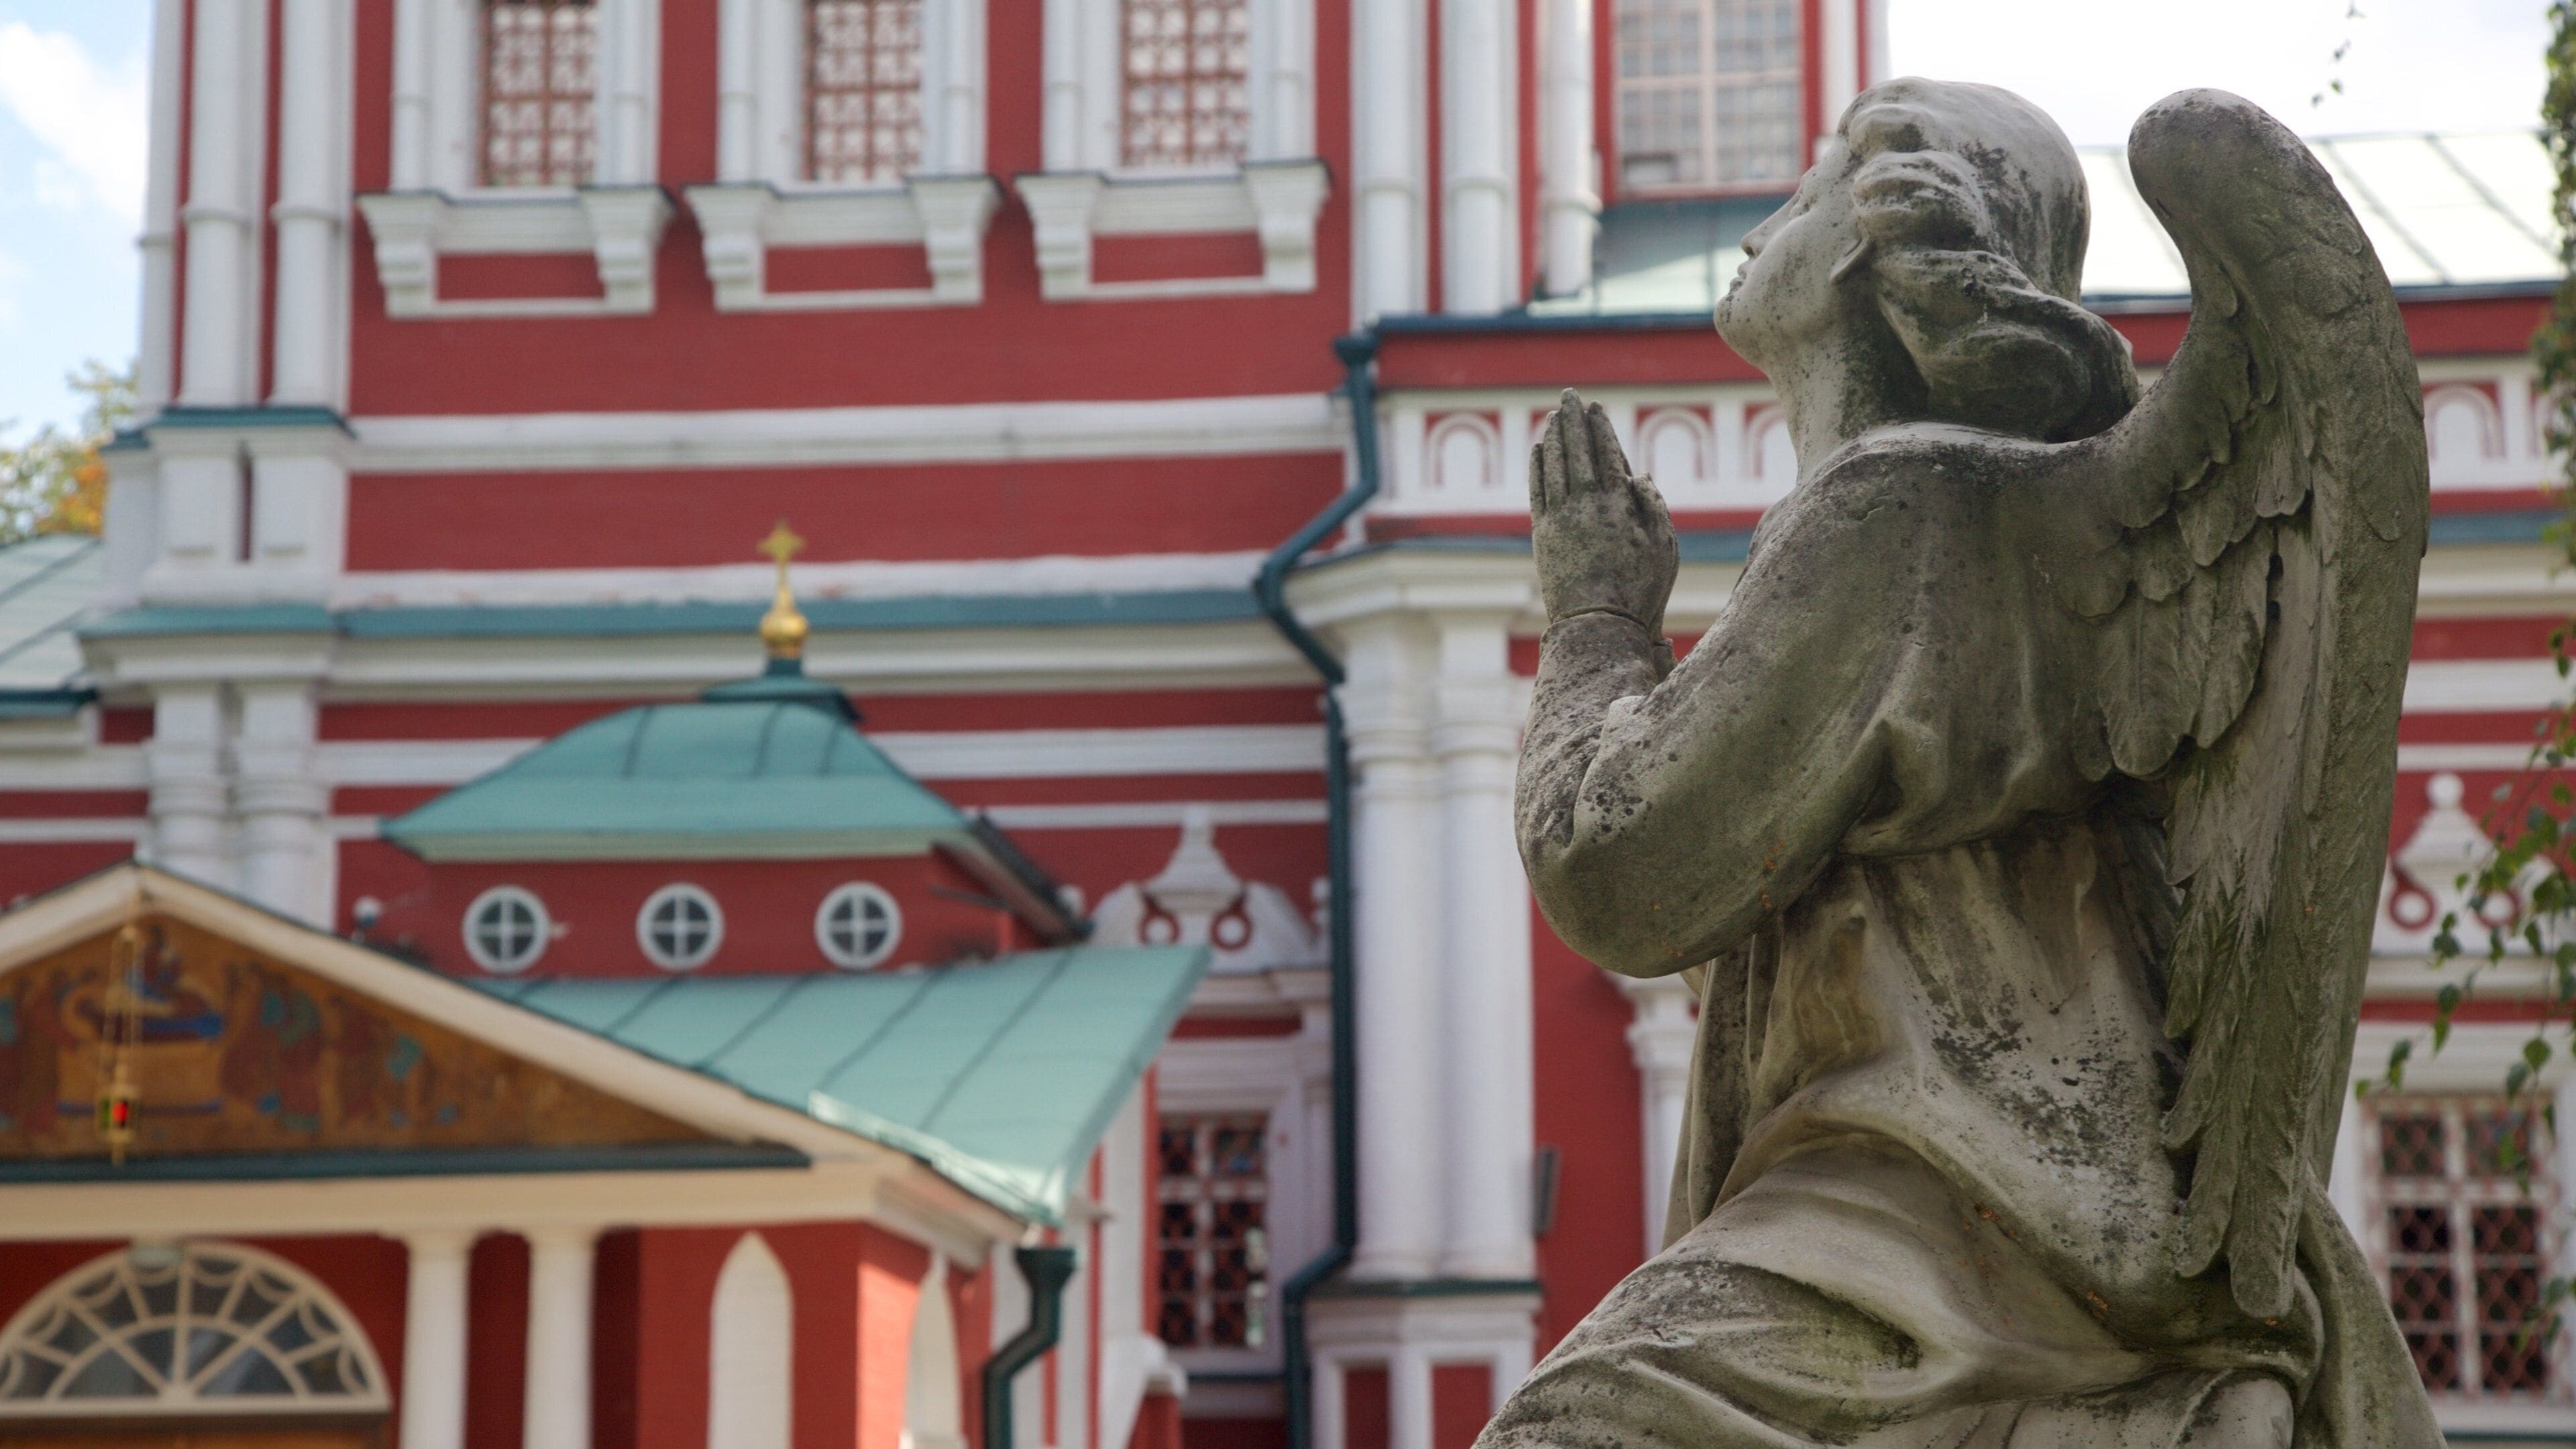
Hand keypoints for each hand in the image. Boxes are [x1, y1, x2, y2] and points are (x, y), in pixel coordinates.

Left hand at [1531, 390, 1678, 633]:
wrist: (1597, 625)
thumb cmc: (1639, 590)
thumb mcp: (1664, 548)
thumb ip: (1653, 508)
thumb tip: (1639, 476)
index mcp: (1618, 504)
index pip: (1607, 454)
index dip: (1600, 428)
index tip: (1595, 408)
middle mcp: (1585, 504)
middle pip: (1578, 452)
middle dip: (1573, 421)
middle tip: (1569, 396)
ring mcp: (1560, 518)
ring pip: (1555, 466)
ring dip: (1554, 438)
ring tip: (1553, 416)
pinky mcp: (1542, 535)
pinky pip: (1538, 491)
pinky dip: (1538, 467)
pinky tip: (1539, 450)